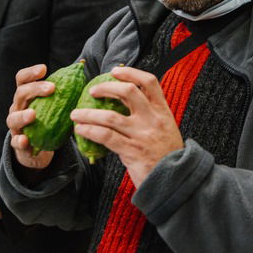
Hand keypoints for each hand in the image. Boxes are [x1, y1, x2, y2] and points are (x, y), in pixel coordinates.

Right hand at [6, 64, 55, 168]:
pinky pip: (16, 142)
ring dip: (23, 115)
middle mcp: (17, 108)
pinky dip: (20, 141)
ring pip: (13, 118)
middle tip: (51, 88)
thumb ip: (63, 91)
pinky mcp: (18, 144)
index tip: (44, 69)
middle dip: (35, 89)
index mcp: (26, 96)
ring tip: (33, 114)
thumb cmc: (48, 121)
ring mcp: (16, 126)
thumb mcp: (54, 105)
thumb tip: (82, 68)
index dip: (31, 73)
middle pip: (20, 94)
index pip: (22, 80)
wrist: (37, 149)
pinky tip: (26, 140)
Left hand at [70, 66, 182, 187]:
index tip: (115, 71)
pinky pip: (105, 136)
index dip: (131, 73)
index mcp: (162, 111)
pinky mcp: (132, 151)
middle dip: (106, 88)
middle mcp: (152, 119)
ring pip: (110, 116)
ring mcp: (142, 135)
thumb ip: (147, 114)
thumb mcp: (164, 128)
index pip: (149, 82)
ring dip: (88, 114)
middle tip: (92, 91)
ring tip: (76, 114)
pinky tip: (80, 130)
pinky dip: (89, 131)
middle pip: (128, 92)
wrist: (176, 181)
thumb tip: (120, 100)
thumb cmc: (166, 155)